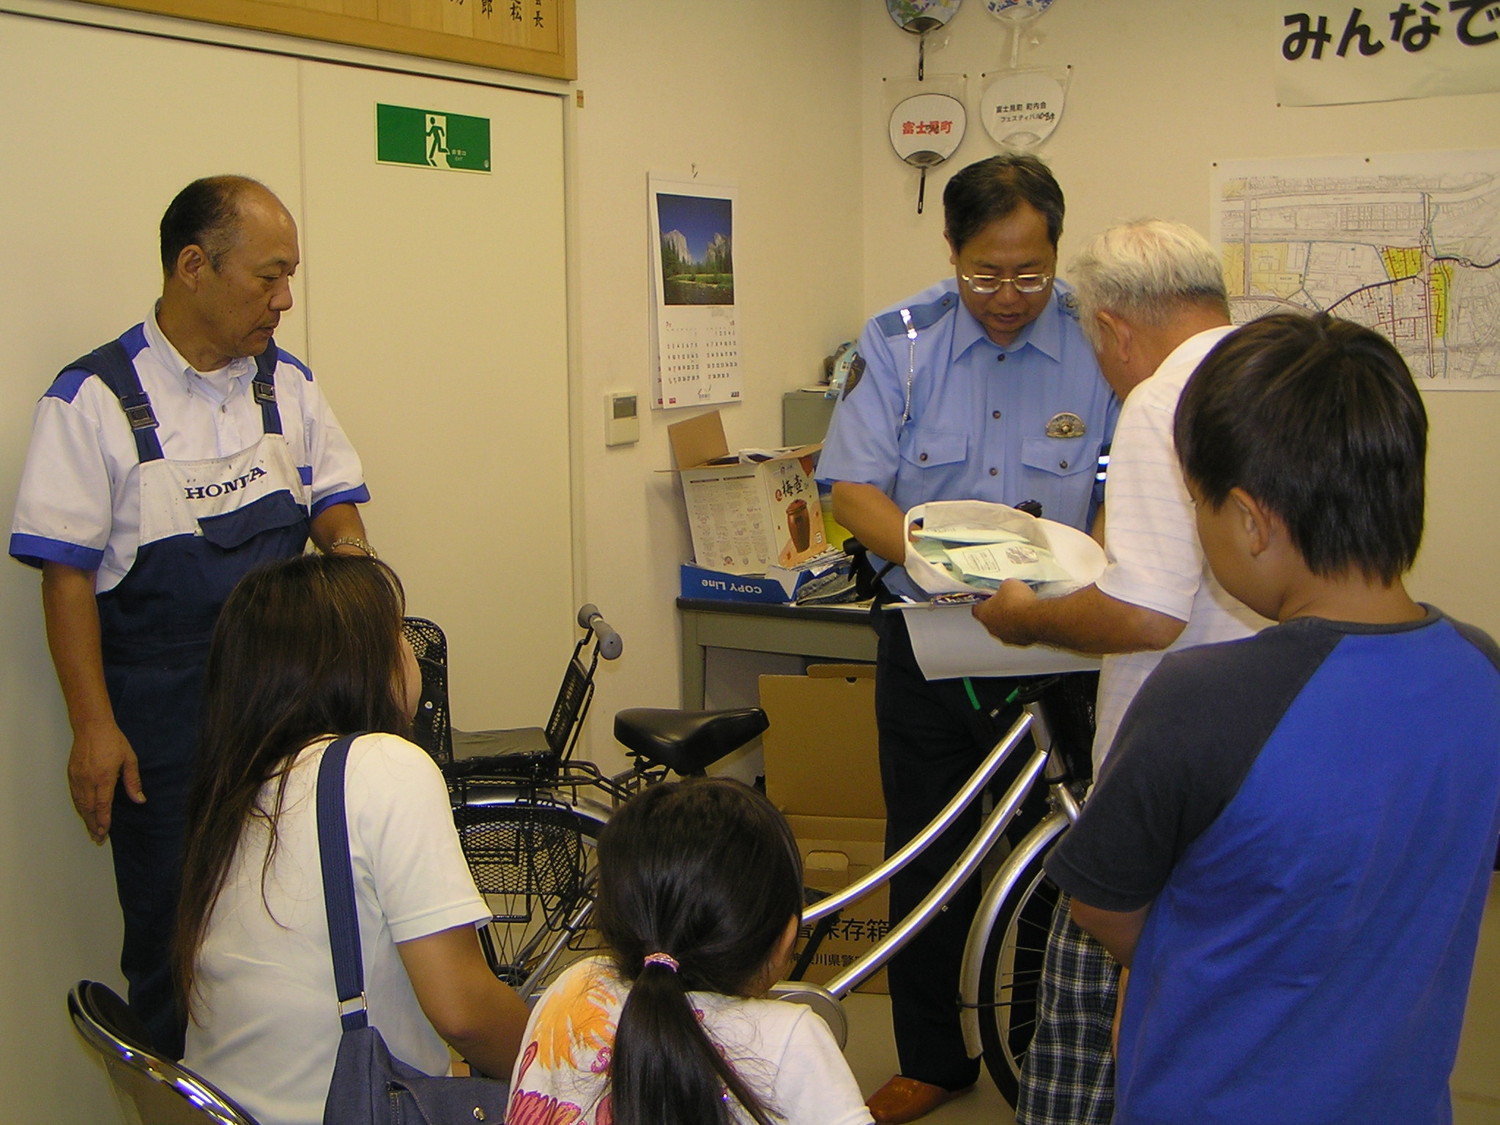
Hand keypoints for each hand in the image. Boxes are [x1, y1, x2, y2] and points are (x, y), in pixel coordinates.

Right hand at [67, 722, 143, 843]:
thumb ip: (133, 781)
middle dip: (93, 825)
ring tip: (91, 831)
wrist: (91, 727)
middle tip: (98, 838)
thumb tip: (140, 799)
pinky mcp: (71, 775)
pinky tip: (84, 813)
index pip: (103, 806)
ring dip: (86, 819)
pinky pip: (75, 796)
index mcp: (104, 778)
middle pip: (89, 809)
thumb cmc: (113, 741)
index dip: (103, 821)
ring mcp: (78, 778)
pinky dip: (80, 808)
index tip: (105, 832)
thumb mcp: (129, 759)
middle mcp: (88, 780)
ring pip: (80, 804)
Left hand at [972, 579, 1039, 645]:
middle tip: (1007, 601)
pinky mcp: (1020, 642)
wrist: (1036, 618)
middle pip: (991, 619)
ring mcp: (1006, 636)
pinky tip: (1029, 618)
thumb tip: (1007, 587)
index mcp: (984, 613)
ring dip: (1011, 620)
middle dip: (998, 611)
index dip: (984, 601)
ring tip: (1021, 610)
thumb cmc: (1019, 603)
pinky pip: (1019, 633)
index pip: (977, 608)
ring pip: (1005, 628)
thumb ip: (1003, 587)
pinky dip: (1022, 627)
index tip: (989, 597)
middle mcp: (992, 628)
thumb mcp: (1009, 584)